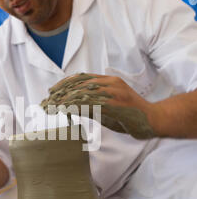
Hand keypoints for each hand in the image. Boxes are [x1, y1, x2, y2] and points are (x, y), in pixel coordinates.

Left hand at [41, 73, 155, 139]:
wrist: (153, 120)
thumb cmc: (130, 116)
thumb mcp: (108, 107)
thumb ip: (92, 104)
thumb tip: (71, 107)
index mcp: (109, 81)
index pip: (81, 77)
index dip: (64, 83)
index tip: (51, 91)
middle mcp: (111, 83)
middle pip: (79, 83)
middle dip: (60, 92)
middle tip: (46, 101)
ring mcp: (114, 93)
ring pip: (84, 92)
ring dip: (65, 99)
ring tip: (52, 107)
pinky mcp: (116, 104)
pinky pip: (93, 103)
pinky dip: (77, 106)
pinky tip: (66, 110)